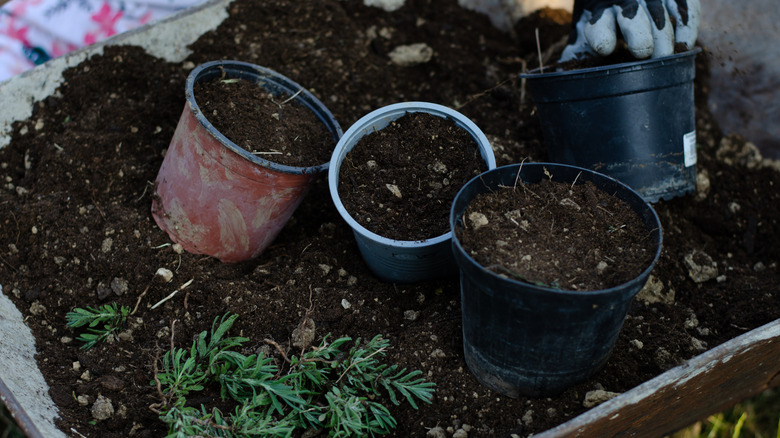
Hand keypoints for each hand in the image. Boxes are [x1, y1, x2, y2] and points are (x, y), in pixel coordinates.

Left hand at [560, 0, 699, 61]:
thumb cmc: (599, 27)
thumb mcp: (582, 40)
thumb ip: (575, 59)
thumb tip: (561, 83)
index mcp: (598, 16)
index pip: (599, 25)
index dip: (602, 37)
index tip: (605, 49)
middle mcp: (624, 2)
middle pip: (633, 18)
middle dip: (640, 37)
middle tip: (644, 54)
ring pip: (661, 14)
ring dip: (666, 38)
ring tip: (668, 58)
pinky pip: (686, 7)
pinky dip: (687, 26)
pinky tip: (685, 45)